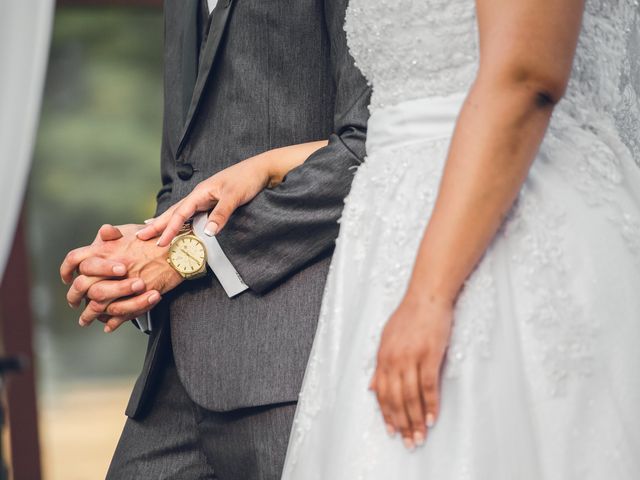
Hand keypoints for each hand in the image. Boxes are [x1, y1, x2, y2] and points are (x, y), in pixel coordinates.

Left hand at [61, 224, 181, 331]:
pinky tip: (109, 325)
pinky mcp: (137, 297)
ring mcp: (123, 284)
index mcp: (106, 249)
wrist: (180, 251)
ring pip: (98, 304)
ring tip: (86, 321)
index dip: (67, 270)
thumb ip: (114, 234)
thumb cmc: (158, 238)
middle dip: (75, 297)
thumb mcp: (133, 230)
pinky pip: (119, 314)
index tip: (67, 277)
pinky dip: (112, 322)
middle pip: (82, 286)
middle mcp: (111, 267)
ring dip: (89, 315)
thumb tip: (103, 232)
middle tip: (74, 302)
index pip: (75, 259)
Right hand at [136, 154, 274, 246]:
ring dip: (167, 222)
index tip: (159, 243)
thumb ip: (221, 214)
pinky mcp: (214, 202)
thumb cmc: (248, 179)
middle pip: (174, 211)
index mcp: (201, 192)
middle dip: (157, 224)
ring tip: (152, 230)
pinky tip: (180, 225)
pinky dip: (182, 221)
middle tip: (140, 235)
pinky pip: (193, 214)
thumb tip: (207, 232)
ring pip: (181, 212)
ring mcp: (206, 198)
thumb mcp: (234, 196)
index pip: (179, 213)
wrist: (263, 169)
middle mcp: (200, 195)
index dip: (169, 229)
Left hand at [370, 294, 452, 449]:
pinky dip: (430, 405)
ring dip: (415, 420)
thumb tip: (370, 386)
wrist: (427, 296)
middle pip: (394, 399)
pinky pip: (428, 386)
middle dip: (401, 423)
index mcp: (382, 356)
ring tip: (419, 437)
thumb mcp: (387, 338)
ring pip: (410, 397)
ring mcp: (411, 358)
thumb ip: (379, 364)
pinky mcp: (429, 355)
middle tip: (408, 441)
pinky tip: (431, 418)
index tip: (392, 431)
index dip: (386, 414)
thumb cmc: (409, 315)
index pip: (381, 392)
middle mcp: (393, 359)